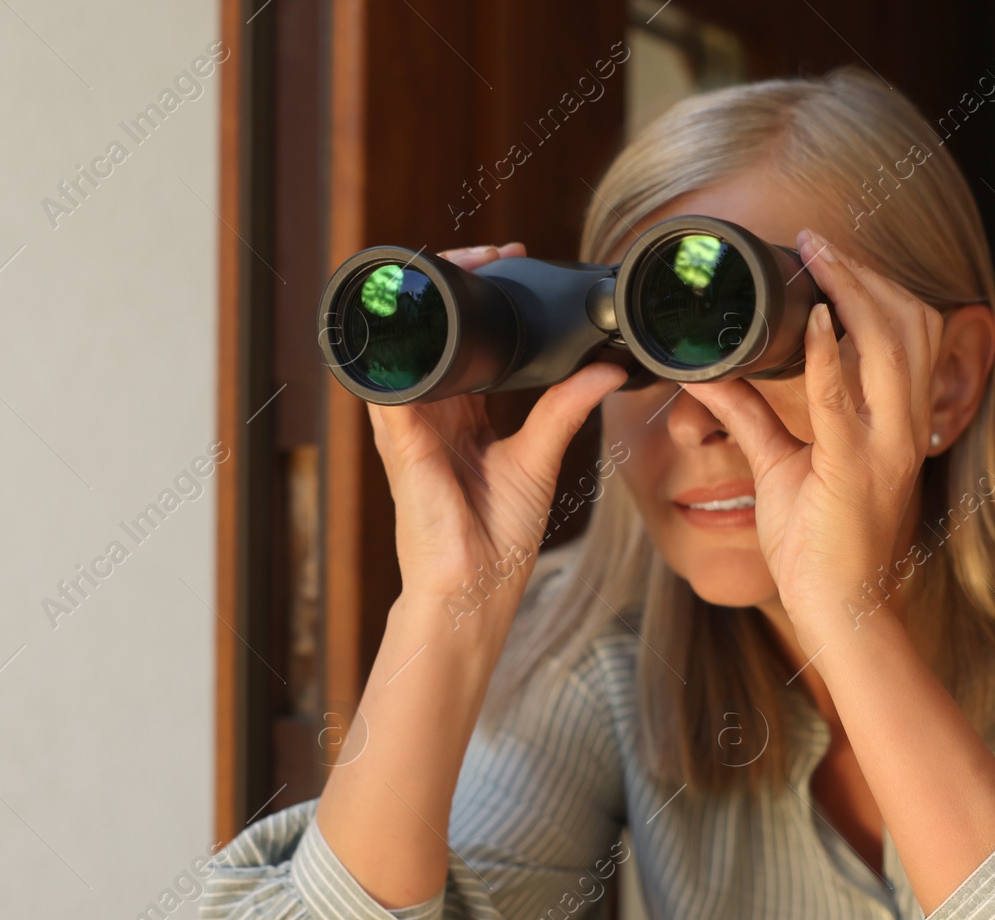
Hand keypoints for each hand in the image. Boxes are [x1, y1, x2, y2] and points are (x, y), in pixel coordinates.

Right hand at [368, 242, 627, 617]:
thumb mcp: (539, 458)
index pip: (461, 345)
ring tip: (463, 264)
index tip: (509, 267)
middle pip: (431, 335)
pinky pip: (390, 384)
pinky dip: (404, 346)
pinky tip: (420, 312)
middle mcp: (427, 416)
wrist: (474, 590)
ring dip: (428, 303)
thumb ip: (563, 409)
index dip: (480, 303)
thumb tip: (604, 369)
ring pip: (407, 345)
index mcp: (456, 418)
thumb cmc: (497, 538)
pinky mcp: (400, 442)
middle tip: (491, 254)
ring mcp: (407, 426)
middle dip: (452, 287)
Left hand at [682, 228, 942, 651]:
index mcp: (897, 424)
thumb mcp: (782, 467)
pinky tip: (818, 319)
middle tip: (820, 242)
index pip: (910, 333)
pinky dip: (834, 353)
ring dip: (854, 292)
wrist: (841, 612)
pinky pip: (847, 398)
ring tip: (818, 257)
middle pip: (911, 322)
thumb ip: (749, 417)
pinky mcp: (856, 470)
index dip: (878, 286)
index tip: (831, 255)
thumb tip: (709, 375)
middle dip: (868, 273)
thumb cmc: (821, 547)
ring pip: (894, 344)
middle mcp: (905, 428)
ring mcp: (887, 447)